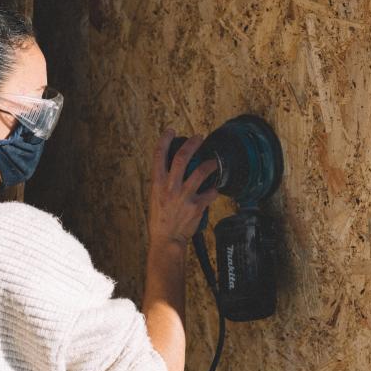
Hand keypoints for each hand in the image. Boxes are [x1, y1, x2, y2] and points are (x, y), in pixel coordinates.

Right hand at [148, 128, 219, 247]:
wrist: (166, 239)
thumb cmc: (160, 219)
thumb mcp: (155, 197)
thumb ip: (163, 183)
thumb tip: (171, 170)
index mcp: (157, 183)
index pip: (158, 156)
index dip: (164, 140)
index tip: (170, 131)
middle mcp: (170, 187)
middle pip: (182, 158)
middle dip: (192, 144)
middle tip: (200, 137)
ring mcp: (184, 196)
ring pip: (201, 172)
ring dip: (210, 164)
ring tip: (215, 162)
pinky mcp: (197, 206)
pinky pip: (210, 193)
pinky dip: (214, 191)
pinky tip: (214, 190)